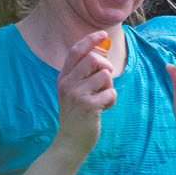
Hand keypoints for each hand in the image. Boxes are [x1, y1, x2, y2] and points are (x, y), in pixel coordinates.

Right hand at [53, 31, 116, 158]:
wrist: (70, 140)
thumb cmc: (78, 114)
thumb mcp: (75, 91)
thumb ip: (84, 75)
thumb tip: (102, 57)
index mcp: (63, 77)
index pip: (76, 51)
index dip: (90, 40)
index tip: (103, 34)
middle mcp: (67, 83)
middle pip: (94, 59)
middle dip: (107, 67)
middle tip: (106, 81)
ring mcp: (76, 94)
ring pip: (106, 76)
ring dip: (110, 87)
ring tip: (102, 98)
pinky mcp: (88, 105)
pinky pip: (111, 92)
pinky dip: (112, 100)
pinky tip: (103, 108)